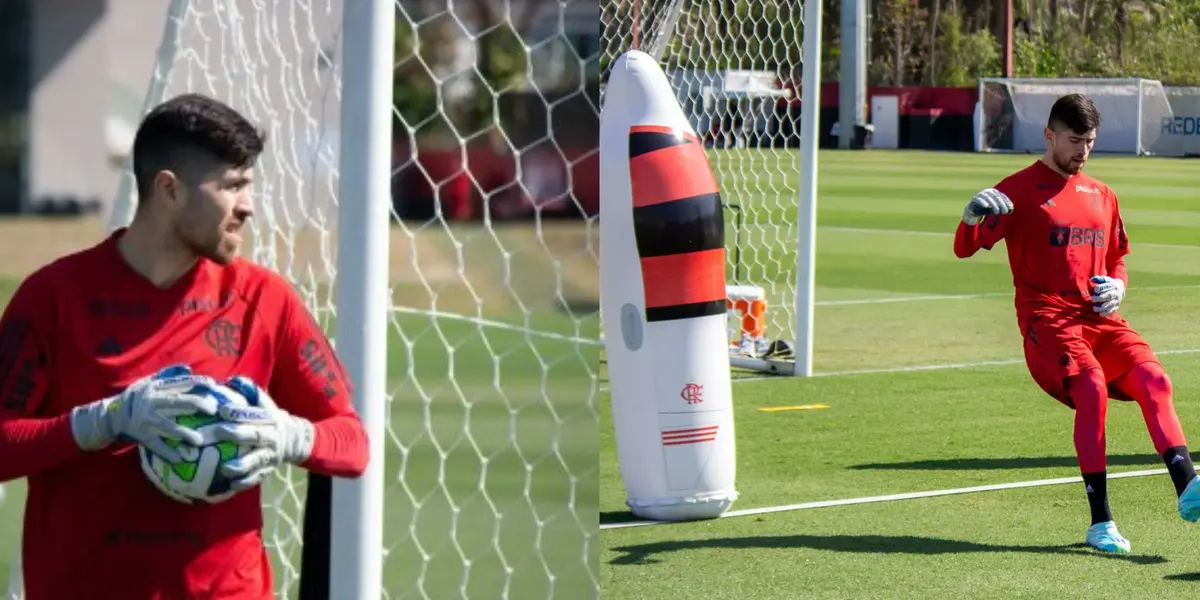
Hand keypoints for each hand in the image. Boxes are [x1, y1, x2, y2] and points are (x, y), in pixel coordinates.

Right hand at [70, 364, 219, 462]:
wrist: (109, 416)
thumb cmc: (134, 398)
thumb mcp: (146, 383)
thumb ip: (166, 375)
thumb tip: (187, 369)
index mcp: (153, 388)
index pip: (178, 384)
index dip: (195, 383)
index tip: (212, 384)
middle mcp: (150, 402)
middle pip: (176, 402)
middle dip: (196, 404)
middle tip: (213, 410)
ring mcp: (145, 420)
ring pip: (167, 426)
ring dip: (184, 433)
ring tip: (199, 441)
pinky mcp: (141, 435)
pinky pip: (155, 444)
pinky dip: (167, 452)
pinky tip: (179, 459)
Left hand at [208, 376, 314, 492]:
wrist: (297, 441)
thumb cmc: (272, 420)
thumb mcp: (266, 404)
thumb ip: (251, 393)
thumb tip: (233, 380)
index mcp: (270, 418)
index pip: (254, 413)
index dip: (239, 412)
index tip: (221, 410)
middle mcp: (272, 437)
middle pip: (255, 435)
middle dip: (236, 434)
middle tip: (216, 433)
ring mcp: (271, 455)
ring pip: (257, 460)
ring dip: (242, 465)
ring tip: (226, 469)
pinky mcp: (268, 470)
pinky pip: (257, 478)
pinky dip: (245, 482)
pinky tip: (231, 485)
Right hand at [963, 188, 1012, 224]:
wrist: (974, 210)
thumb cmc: (987, 208)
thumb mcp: (995, 206)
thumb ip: (1002, 206)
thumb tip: (1011, 207)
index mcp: (994, 191)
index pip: (1002, 196)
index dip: (1006, 202)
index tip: (1010, 209)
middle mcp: (987, 191)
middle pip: (996, 197)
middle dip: (1001, 205)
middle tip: (1004, 212)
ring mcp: (980, 194)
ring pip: (988, 198)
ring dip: (993, 205)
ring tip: (997, 212)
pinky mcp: (974, 199)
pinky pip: (978, 199)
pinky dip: (982, 202)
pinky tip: (986, 206)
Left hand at [1090, 276, 1125, 316]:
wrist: (1120, 288)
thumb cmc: (1109, 284)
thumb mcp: (1105, 279)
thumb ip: (1099, 279)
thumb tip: (1092, 279)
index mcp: (1113, 285)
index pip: (1107, 286)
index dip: (1100, 288)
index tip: (1095, 290)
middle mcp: (1115, 293)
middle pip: (1109, 295)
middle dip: (1100, 298)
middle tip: (1093, 299)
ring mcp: (1116, 300)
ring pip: (1110, 304)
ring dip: (1102, 307)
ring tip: (1094, 308)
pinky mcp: (1116, 306)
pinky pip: (1112, 310)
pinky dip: (1106, 313)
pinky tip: (1100, 314)